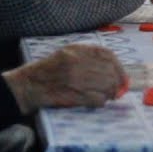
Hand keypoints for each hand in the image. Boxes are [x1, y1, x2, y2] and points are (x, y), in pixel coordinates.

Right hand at [3, 45, 125, 113]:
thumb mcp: (67, 54)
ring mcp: (76, 78)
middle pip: (109, 72)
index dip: (119, 67)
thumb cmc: (48, 70)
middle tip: (117, 90)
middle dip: (116, 83)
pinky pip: (97, 99)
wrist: (28, 85)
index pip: (107, 55)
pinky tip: (95, 101)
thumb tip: (113, 69)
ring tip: (105, 96)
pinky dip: (100, 102)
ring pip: (106, 86)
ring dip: (109, 93)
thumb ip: (88, 57)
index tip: (123, 77)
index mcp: (77, 50)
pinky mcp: (74, 94)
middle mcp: (78, 61)